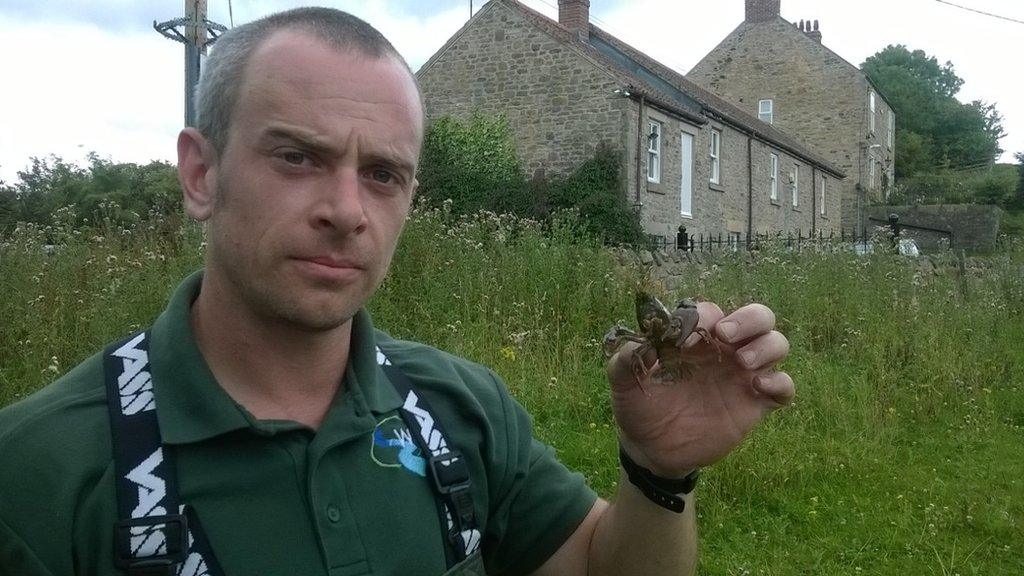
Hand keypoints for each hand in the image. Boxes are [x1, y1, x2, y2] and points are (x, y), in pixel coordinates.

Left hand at [606, 302, 793, 477]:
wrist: (652, 450)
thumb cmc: (639, 406)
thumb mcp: (622, 381)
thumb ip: (626, 358)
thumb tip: (644, 342)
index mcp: (694, 339)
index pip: (711, 312)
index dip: (704, 316)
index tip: (690, 332)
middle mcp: (723, 351)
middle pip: (758, 317)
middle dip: (749, 319)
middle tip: (725, 335)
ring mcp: (742, 376)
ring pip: (776, 344)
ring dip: (766, 346)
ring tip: (742, 361)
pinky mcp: (754, 404)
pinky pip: (784, 387)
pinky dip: (781, 383)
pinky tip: (759, 388)